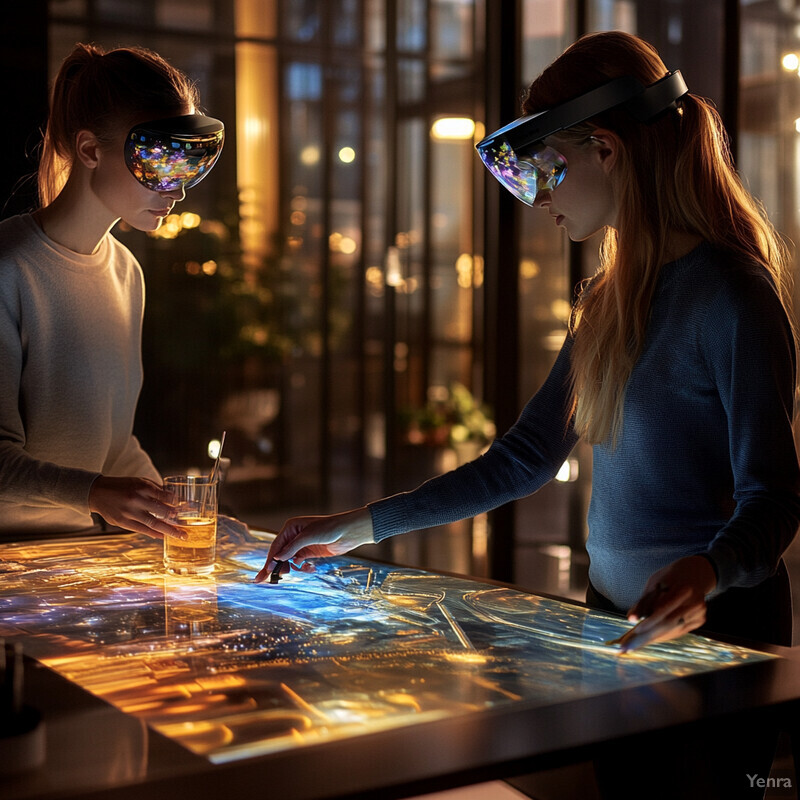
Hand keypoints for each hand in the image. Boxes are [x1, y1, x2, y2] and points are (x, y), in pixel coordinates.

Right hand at [88, 475, 184, 539]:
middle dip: (175, 518)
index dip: (176, 502)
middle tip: (187, 524)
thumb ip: (155, 489)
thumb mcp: (139, 481)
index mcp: (142, 486)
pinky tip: (163, 536)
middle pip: (160, 511)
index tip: (186, 507)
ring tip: (181, 535)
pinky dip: (154, 533)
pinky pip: (142, 530)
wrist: (97, 492)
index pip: (164, 495)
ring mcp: (129, 512)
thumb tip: (173, 498)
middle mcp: (136, 499)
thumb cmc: (122, 486)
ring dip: (169, 530)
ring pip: (153, 523)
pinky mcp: (123, 522)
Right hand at [254, 507, 373, 582]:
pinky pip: (300, 563)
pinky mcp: (310, 552)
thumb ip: (292, 547)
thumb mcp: (309, 536)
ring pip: (289, 560)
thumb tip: (277, 558)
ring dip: (292, 568)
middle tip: (266, 581)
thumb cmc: (330, 528)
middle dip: (276, 567)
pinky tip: (310, 568)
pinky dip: (303, 568)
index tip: (265, 573)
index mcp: (291, 527)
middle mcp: (294, 535)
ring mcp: (302, 544)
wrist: (349, 532)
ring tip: (297, 572)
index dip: (270, 560)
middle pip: (280, 554)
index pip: (276, 546)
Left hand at [619, 556, 716, 652]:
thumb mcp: (654, 583)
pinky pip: (678, 632)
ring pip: (672, 631)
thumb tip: (631, 619)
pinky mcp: (700, 620)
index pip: (662, 610)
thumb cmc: (669, 577)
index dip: (647, 623)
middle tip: (627, 647)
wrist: (695, 573)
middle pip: (667, 624)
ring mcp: (699, 613)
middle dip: (646, 636)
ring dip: (653, 639)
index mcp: (684, 589)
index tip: (631, 634)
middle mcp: (695, 603)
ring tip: (634, 646)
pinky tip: (649, 639)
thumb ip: (643, 601)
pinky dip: (662, 636)